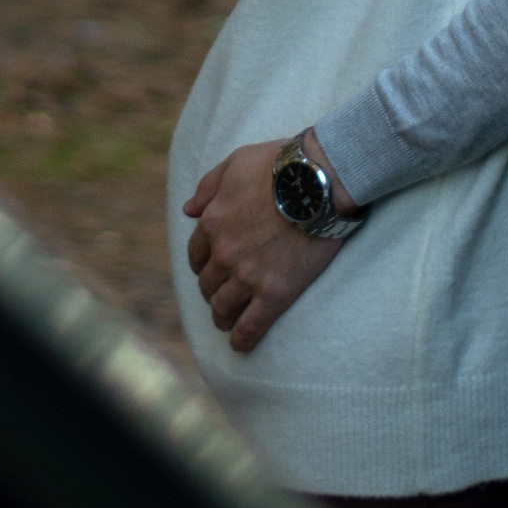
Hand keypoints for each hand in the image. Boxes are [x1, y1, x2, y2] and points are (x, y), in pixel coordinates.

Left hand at [183, 136, 358, 352]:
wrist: (319, 180)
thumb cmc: (279, 164)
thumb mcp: (235, 162)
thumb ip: (208, 186)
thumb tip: (188, 210)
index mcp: (212, 223)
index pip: (196, 255)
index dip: (203, 264)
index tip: (211, 269)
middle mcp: (224, 253)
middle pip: (208, 284)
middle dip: (212, 290)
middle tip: (222, 295)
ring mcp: (248, 276)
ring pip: (223, 307)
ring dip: (221, 316)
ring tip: (227, 321)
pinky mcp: (274, 292)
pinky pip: (251, 326)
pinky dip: (242, 339)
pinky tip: (240, 345)